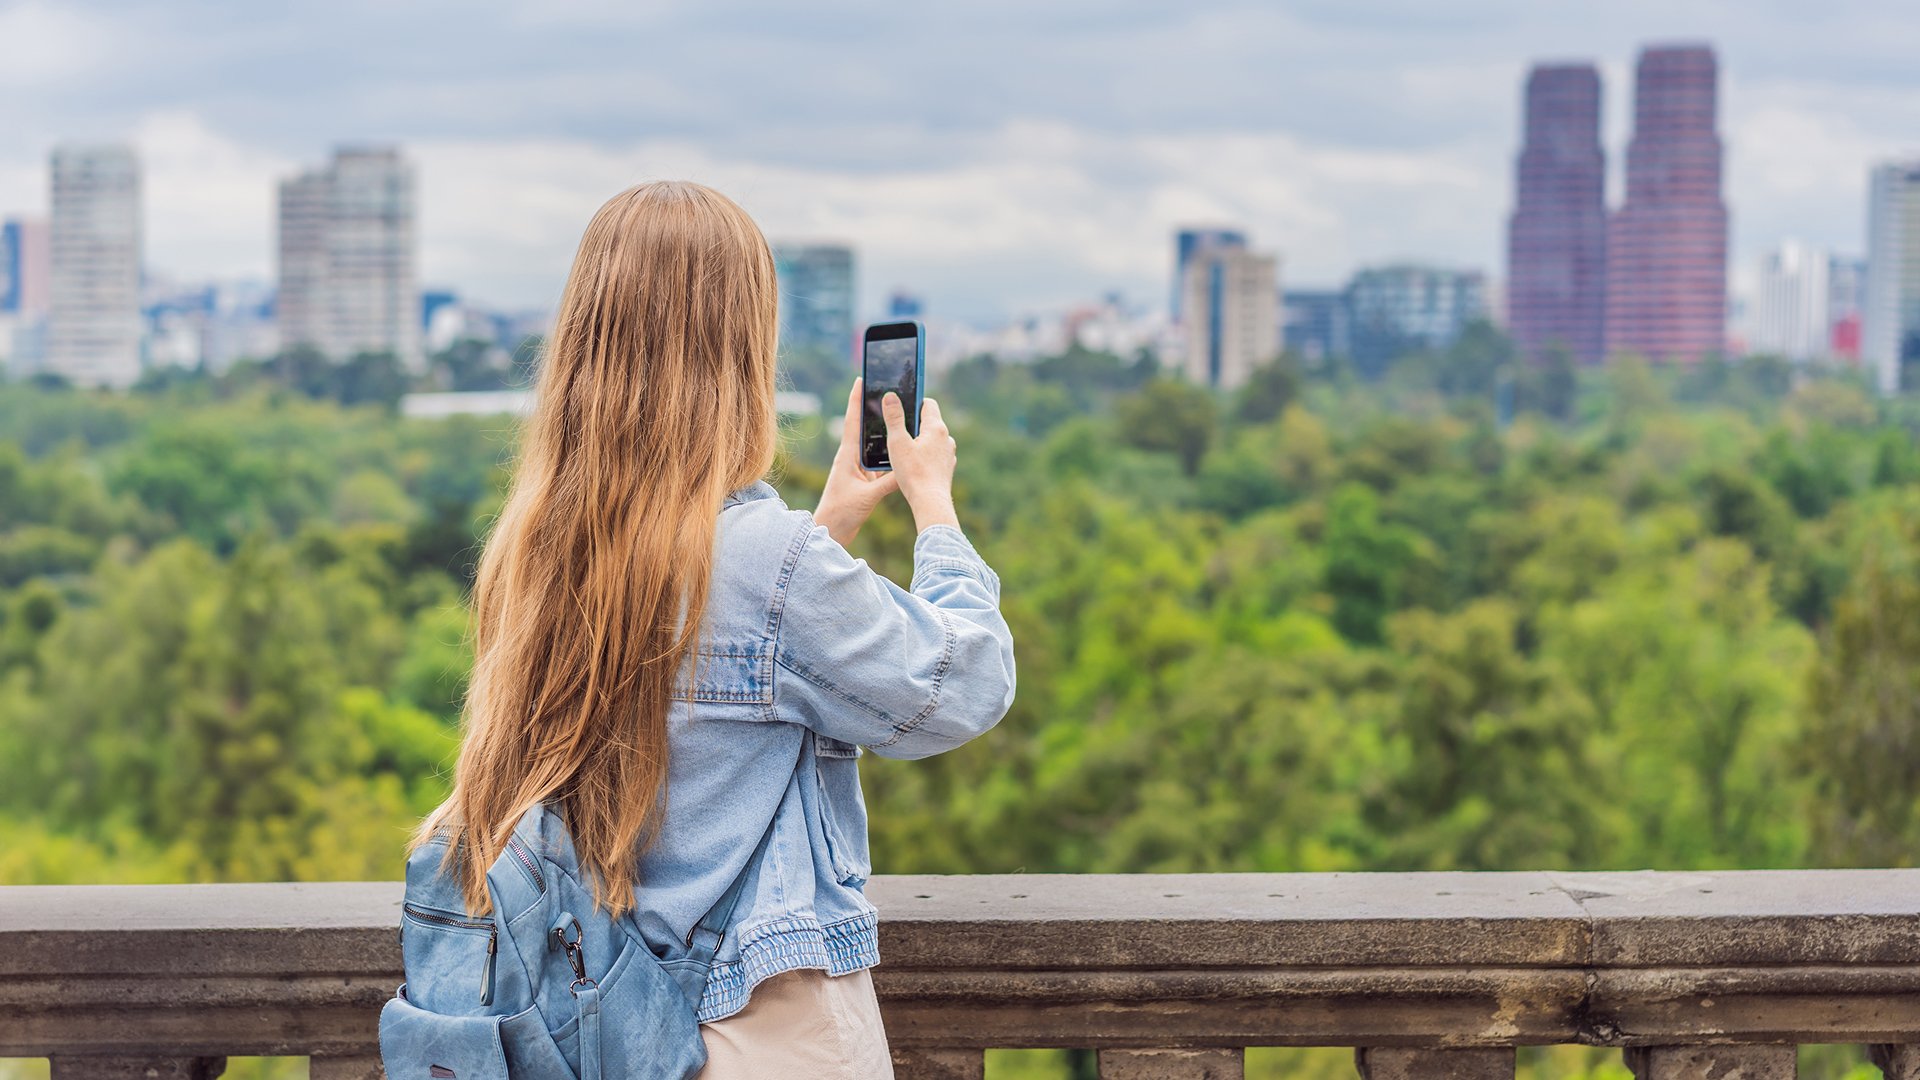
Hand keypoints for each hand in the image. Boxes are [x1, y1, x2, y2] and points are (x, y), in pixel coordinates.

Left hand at [813, 379, 898, 546]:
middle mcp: (851, 459)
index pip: (852, 421)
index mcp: (847, 456)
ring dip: (883, 433)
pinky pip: (878, 462)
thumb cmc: (841, 513)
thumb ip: (888, 483)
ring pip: (873, 445)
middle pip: (864, 428)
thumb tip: (908, 470)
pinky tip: (901, 452)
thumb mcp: (867, 496)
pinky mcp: (863, 481)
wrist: (830, 532)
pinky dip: (889, 455)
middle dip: (873, 410)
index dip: (856, 399)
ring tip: (898, 417)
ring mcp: (857, 470)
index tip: (861, 379)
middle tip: (885, 392)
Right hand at [882, 391, 959, 532]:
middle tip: (897, 431)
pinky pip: (935, 455)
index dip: (913, 402)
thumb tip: (890, 396)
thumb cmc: (913, 473)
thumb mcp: (898, 442)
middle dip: (914, 423)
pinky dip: (925, 455)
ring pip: (932, 440)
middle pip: (930, 422)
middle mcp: (947, 438)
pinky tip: (913, 465)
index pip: (927, 403)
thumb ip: (894, 418)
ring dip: (919, 441)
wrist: (930, 503)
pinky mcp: (947, 468)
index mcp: (936, 428)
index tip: (901, 407)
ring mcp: (948, 454)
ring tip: (903, 450)